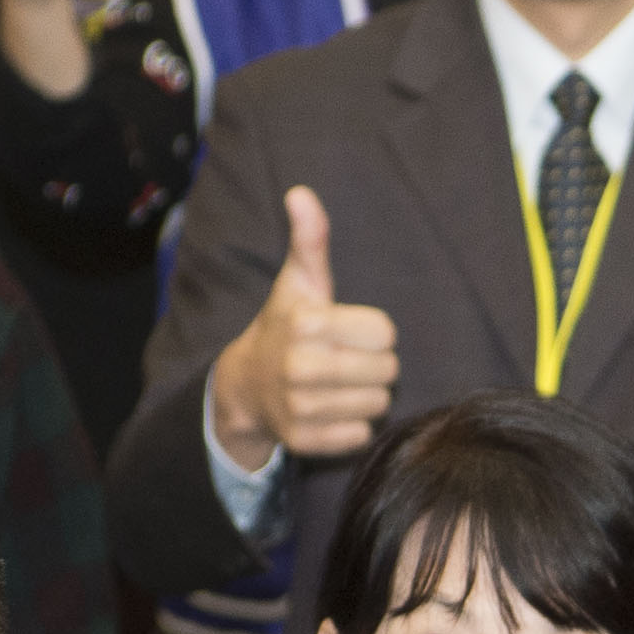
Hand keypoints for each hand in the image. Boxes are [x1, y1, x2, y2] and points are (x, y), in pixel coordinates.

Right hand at [207, 184, 400, 468]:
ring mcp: (300, 408)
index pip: (387, 334)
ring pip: (377, 404)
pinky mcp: (303, 441)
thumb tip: (301, 192)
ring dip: (365, 396)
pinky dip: (351, 425)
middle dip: (374, 365)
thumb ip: (310, 240)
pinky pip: (360, 435)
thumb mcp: (298, 282)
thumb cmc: (285, 326)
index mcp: (307, 324)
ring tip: (337, 384)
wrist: (245, 385)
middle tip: (345, 360)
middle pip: (388, 371)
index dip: (374, 333)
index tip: (347, 332)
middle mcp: (301, 367)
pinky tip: (329, 409)